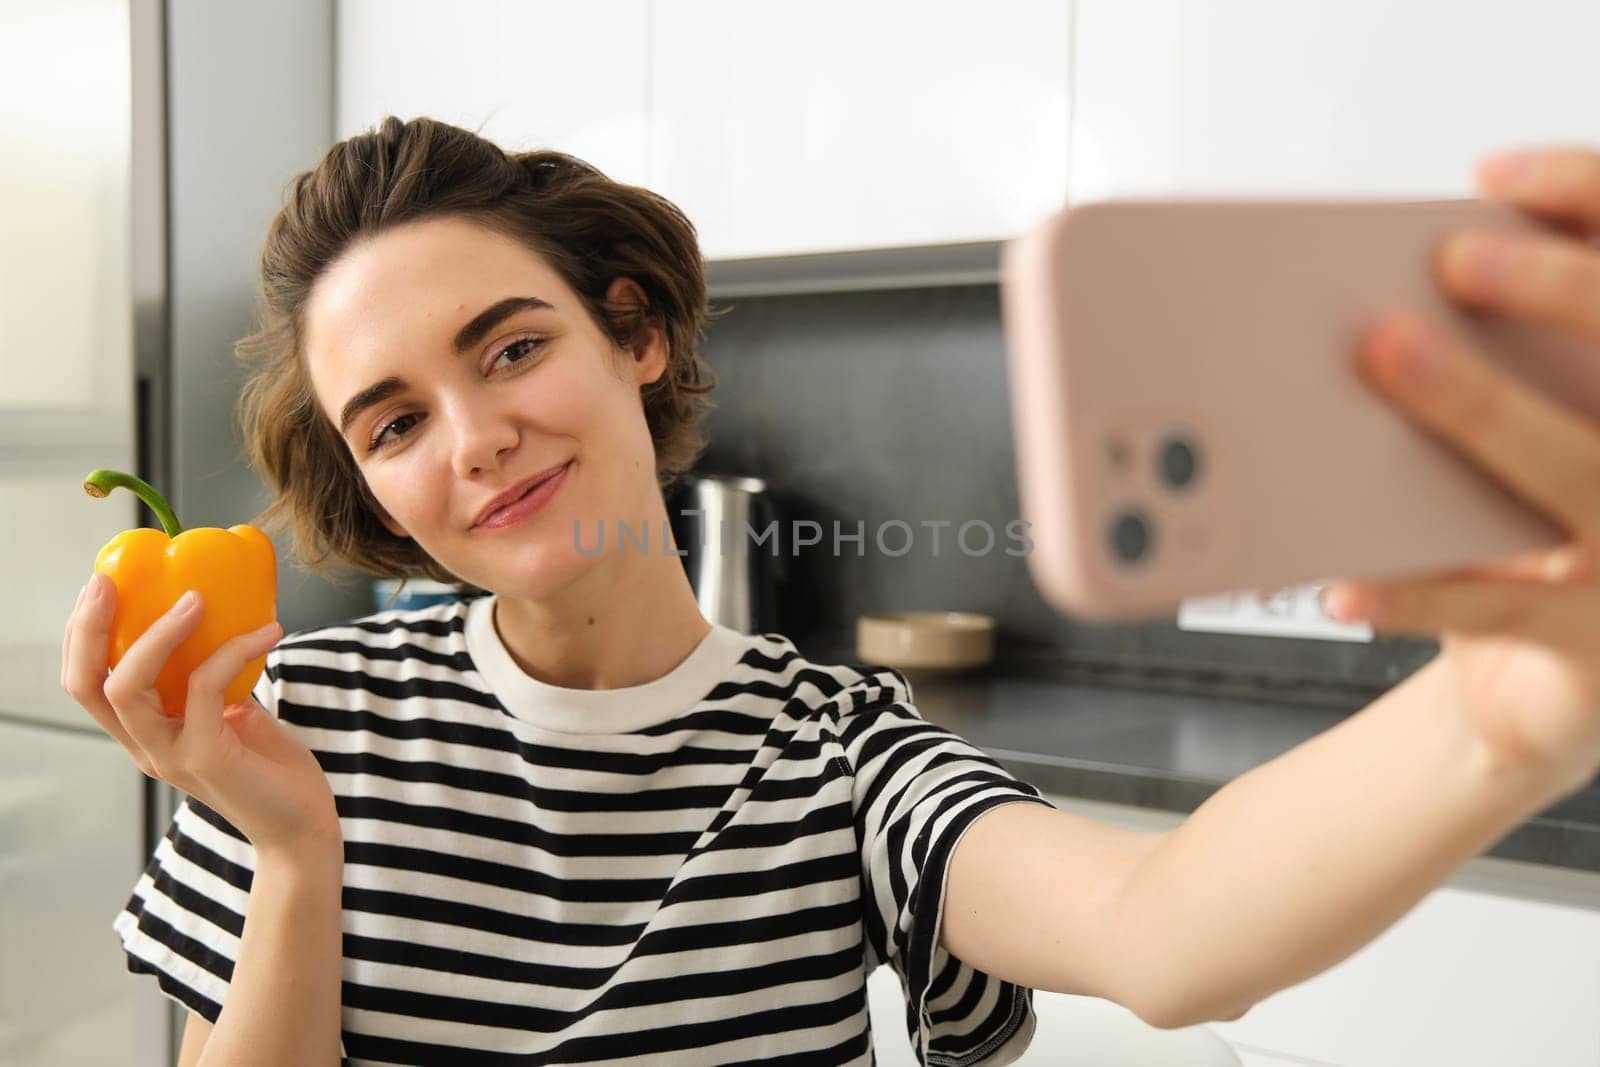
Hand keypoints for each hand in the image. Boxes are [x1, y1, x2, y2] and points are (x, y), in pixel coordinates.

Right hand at [60, 572, 340, 858]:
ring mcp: (170, 755)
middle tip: (109, 582)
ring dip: (159, 634)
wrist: (302, 825)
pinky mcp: (206, 758)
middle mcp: (145, 747)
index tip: (101, 585)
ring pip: (128, 688)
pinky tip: (268, 631)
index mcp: (144, 733)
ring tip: (195, 597)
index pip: (87, 684)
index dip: (81, 635)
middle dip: (88, 629)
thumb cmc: (269, 766)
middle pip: (88, 686)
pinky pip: (203, 688)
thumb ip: (212, 680)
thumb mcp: (230, 713)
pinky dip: (233, 650)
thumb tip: (222, 622)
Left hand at [1322, 146, 1599, 791]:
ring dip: (1483, 408)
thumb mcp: (1512, 453)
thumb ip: (1479, 386)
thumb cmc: (1522, 544)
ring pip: (1580, 472)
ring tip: (1387, 357)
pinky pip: (1503, 609)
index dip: (1585, 201)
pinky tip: (1345, 576)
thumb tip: (1365, 322)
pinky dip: (1416, 590)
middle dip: (1557, 290)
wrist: (1549, 689)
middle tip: (1455, 257)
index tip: (1489, 177)